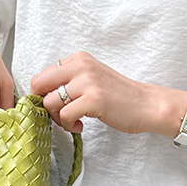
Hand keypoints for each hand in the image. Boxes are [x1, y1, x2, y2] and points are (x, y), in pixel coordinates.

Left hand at [30, 51, 184, 136]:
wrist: (147, 105)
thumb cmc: (119, 96)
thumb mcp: (91, 79)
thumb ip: (70, 81)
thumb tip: (42, 94)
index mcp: (79, 59)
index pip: (43, 75)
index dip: (43, 95)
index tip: (56, 106)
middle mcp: (81, 66)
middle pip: (39, 84)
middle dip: (43, 105)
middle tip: (58, 115)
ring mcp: (87, 81)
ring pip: (49, 102)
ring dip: (57, 118)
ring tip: (73, 122)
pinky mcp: (94, 99)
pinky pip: (64, 115)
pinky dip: (68, 125)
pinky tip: (80, 127)